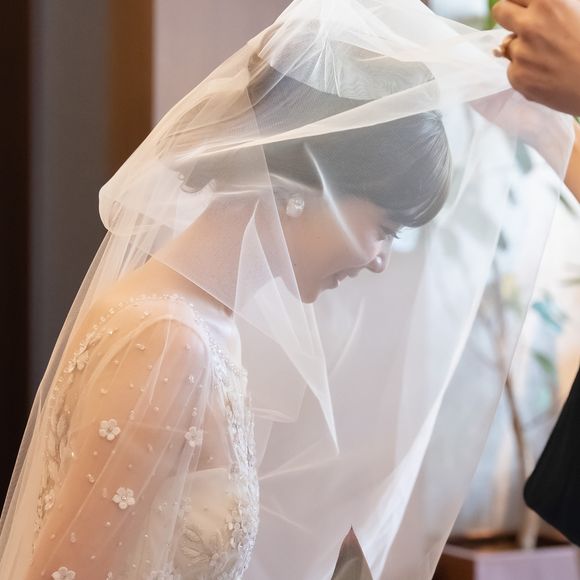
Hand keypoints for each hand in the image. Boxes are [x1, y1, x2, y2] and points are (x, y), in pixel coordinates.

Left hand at [492, 0, 579, 115]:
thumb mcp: (578, 8)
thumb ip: (551, 5)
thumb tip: (534, 5)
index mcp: (549, 1)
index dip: (520, 2)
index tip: (524, 8)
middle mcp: (531, 25)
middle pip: (500, 11)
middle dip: (508, 16)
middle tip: (523, 25)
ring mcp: (521, 52)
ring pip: (507, 45)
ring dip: (522, 48)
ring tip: (549, 56)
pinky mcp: (517, 77)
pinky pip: (512, 69)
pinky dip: (525, 71)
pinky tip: (547, 73)